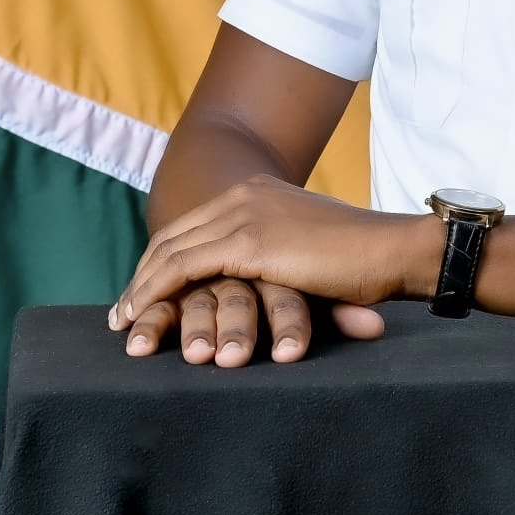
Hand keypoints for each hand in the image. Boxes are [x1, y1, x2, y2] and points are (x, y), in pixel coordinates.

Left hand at [110, 175, 429, 347]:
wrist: (391, 249)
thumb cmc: (361, 258)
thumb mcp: (307, 246)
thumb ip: (278, 252)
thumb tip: (260, 279)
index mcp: (258, 190)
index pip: (194, 224)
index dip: (162, 258)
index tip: (144, 289)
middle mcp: (245, 194)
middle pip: (174, 235)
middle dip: (144, 276)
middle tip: (123, 313)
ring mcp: (245, 214)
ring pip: (171, 252)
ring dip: (142, 290)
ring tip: (125, 323)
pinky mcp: (248, 243)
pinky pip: (184, 268)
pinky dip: (156, 294)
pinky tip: (142, 318)